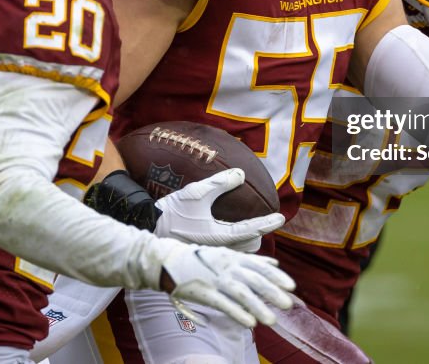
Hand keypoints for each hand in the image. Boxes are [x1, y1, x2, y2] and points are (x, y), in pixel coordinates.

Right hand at [155, 169, 283, 251]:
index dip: (267, 223)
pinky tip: (230, 237)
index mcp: (219, 235)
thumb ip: (220, 183)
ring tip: (251, 232)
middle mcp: (218, 249)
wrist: (147, 228)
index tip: (280, 217)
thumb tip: (240, 174)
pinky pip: (227, 254)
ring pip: (239, 253)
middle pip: (249, 247)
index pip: (251, 230)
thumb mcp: (196, 193)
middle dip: (259, 237)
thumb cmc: (173, 212)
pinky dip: (235, 246)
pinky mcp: (202, 255)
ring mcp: (211, 254)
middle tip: (266, 224)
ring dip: (247, 243)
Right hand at [161, 244, 294, 327]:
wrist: (170, 261)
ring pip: (241, 294)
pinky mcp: (205, 293)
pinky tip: (250, 323)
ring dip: (257, 307)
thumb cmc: (202, 259)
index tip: (292, 286)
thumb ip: (252, 260)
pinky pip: (223, 304)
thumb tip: (275, 262)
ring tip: (272, 321)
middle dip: (272, 293)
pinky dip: (237, 313)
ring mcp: (216, 280)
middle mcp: (228, 267)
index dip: (277, 276)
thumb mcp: (228, 254)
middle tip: (288, 305)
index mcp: (235, 258)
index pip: (260, 267)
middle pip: (254, 280)